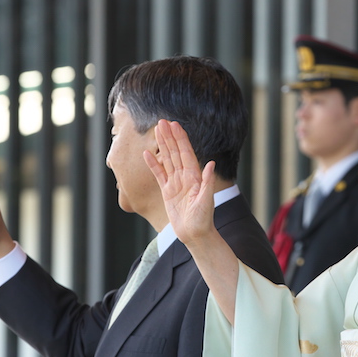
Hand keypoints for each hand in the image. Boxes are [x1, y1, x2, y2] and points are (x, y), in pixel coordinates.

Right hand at [144, 120, 216, 246]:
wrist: (195, 235)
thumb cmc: (203, 219)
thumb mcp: (206, 201)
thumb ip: (207, 182)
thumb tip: (211, 163)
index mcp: (195, 176)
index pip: (186, 153)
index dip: (180, 139)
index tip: (175, 125)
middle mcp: (185, 177)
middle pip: (175, 153)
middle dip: (169, 137)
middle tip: (162, 122)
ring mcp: (176, 183)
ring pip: (167, 160)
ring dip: (162, 146)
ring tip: (157, 131)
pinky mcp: (168, 192)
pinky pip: (159, 175)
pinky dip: (153, 165)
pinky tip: (146, 154)